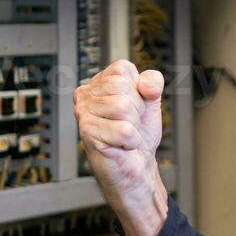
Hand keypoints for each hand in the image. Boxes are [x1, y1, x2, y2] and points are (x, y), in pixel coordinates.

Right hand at [74, 60, 167, 235]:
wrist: (137, 166)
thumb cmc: (139, 134)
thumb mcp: (151, 101)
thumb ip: (152, 83)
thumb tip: (146, 84)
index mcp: (100, 82)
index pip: (122, 69)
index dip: (138, 89)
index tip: (135, 105)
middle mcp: (86, 95)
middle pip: (122, 87)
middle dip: (136, 108)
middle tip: (129, 123)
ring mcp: (83, 113)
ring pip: (123, 106)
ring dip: (133, 125)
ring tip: (125, 134)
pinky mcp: (87, 133)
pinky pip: (124, 130)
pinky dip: (131, 141)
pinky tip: (121, 145)